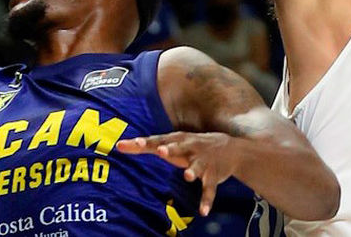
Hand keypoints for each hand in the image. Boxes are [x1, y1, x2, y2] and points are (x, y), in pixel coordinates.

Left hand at [116, 132, 237, 215]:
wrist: (231, 148)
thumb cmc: (191, 146)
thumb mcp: (171, 143)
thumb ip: (146, 146)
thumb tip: (119, 146)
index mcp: (176, 140)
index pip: (156, 141)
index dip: (142, 143)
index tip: (126, 144)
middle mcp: (190, 148)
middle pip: (178, 147)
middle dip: (171, 149)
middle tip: (161, 151)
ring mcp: (202, 162)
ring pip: (197, 167)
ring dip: (192, 171)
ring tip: (187, 176)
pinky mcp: (213, 176)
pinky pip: (209, 190)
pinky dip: (206, 200)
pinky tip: (203, 211)